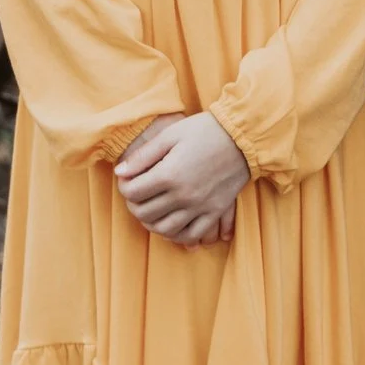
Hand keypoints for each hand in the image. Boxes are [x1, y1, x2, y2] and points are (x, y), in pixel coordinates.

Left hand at [116, 112, 247, 246]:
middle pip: (144, 213)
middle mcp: (183, 195)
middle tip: (137, 193)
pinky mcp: (215, 211)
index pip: (132, 192)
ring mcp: (200, 206)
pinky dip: (176, 235)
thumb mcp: (171, 134)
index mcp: (169, 174)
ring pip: (164, 229)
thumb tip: (120, 173)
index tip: (128, 178)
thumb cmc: (206, 129)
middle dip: (134, 204)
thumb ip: (143, 155)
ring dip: (151, 223)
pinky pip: (191, 235)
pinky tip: (172, 223)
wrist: (245, 135)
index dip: (124, 186)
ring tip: (152, 209)